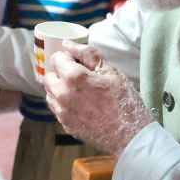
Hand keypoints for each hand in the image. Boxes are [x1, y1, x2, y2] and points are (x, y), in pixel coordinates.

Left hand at [44, 41, 151, 157]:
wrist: (129, 134)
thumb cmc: (123, 100)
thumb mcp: (110, 71)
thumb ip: (87, 54)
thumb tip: (68, 44)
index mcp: (74, 77)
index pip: (56, 58)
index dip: (68, 58)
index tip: (79, 63)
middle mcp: (62, 94)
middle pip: (49, 76)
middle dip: (60, 73)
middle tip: (79, 77)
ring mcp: (62, 112)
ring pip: (50, 93)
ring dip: (59, 89)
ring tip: (79, 92)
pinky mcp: (65, 125)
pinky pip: (56, 109)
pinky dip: (64, 104)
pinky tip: (81, 105)